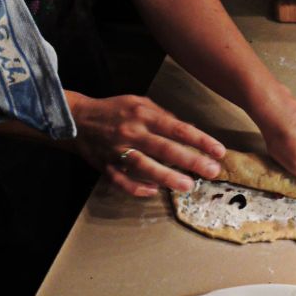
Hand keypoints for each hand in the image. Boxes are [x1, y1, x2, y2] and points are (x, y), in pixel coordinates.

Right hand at [61, 91, 224, 196]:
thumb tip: (188, 129)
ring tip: (187, 185)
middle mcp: (132, 132)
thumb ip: (164, 116)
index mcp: (143, 114)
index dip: (201, 140)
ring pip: (144, 167)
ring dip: (167, 178)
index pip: (179, 128)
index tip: (219, 151)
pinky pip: (122, 181)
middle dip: (191, 161)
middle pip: (165, 149)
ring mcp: (117, 151)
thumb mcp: (140, 102)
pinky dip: (137, 188)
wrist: (77, 118)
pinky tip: (153, 192)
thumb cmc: (115, 110)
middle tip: (211, 170)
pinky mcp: (105, 166)